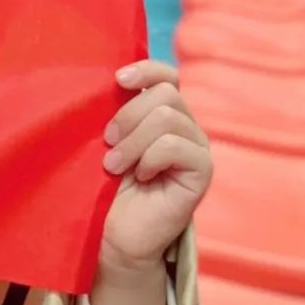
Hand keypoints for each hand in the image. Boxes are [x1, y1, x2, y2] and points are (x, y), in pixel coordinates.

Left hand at [100, 60, 211, 276]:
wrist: (111, 234)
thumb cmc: (103, 188)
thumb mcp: (106, 141)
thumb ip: (115, 111)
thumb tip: (112, 80)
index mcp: (162, 114)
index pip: (167, 75)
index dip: (145, 70)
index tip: (117, 81)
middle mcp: (185, 127)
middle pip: (166, 93)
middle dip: (128, 115)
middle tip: (107, 144)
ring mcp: (196, 149)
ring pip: (169, 118)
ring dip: (134, 141)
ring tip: (115, 166)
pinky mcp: (202, 172)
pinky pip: (176, 146)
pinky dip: (150, 158)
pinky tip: (141, 177)